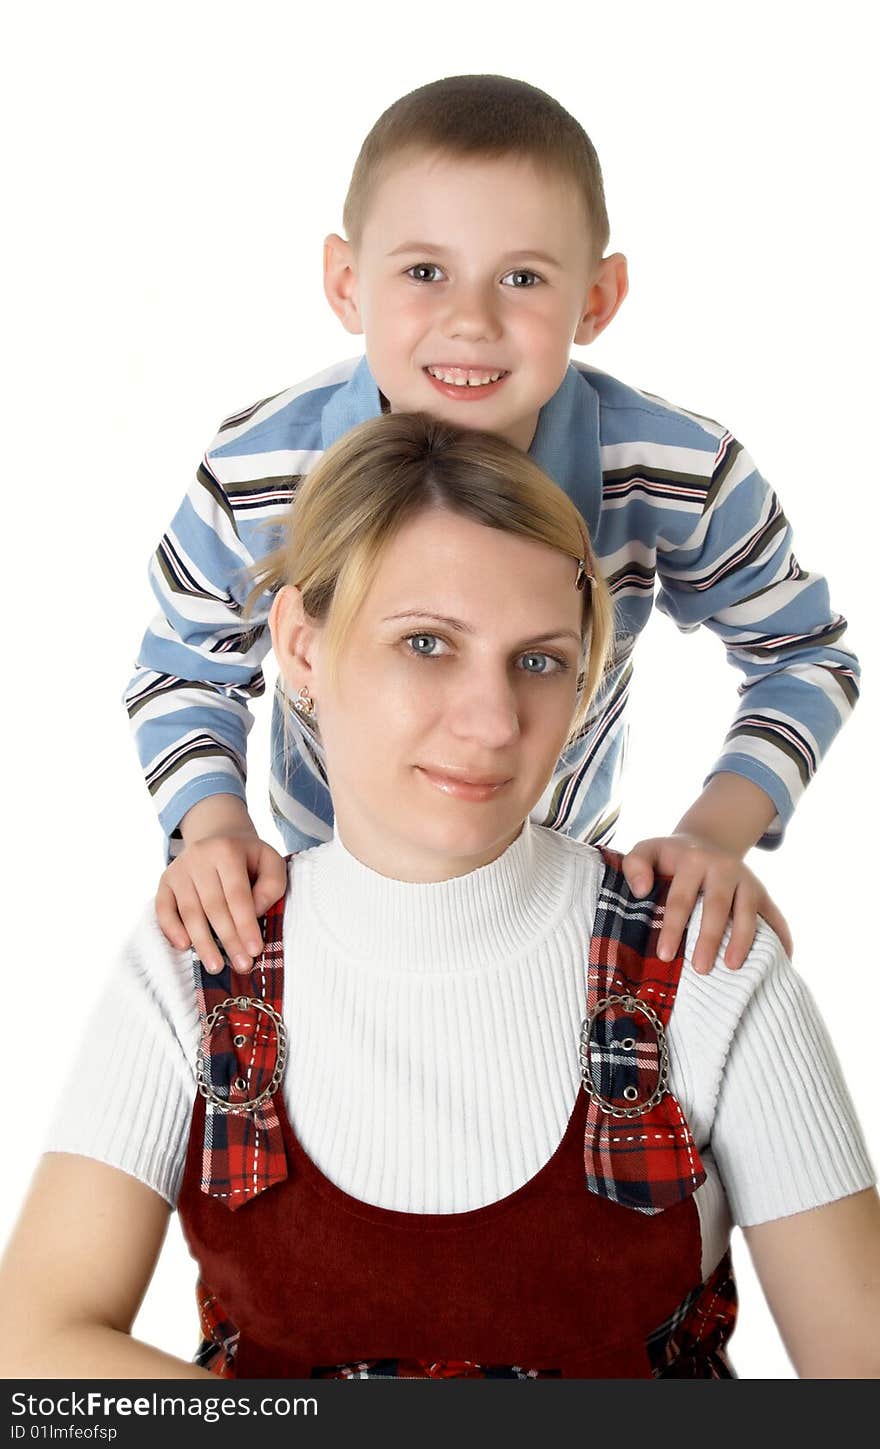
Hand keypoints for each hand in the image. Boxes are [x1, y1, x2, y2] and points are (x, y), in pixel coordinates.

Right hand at [156, 832, 287, 973]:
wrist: (218, 838)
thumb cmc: (249, 859)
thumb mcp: (270, 862)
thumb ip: (272, 885)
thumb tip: (255, 912)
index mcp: (227, 850)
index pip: (237, 894)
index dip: (245, 924)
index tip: (254, 950)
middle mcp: (199, 857)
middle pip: (214, 906)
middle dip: (228, 939)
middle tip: (241, 965)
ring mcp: (178, 869)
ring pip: (190, 912)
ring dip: (203, 942)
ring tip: (216, 967)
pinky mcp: (165, 881)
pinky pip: (163, 908)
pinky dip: (171, 929)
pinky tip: (184, 947)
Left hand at [621, 833, 792, 973]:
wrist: (707, 841)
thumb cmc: (671, 857)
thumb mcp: (648, 851)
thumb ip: (635, 865)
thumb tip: (641, 891)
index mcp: (693, 861)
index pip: (681, 898)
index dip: (673, 927)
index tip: (665, 955)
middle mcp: (723, 868)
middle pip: (716, 906)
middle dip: (709, 938)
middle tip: (700, 968)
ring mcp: (747, 880)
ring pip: (747, 912)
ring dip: (742, 940)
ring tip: (732, 967)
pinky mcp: (762, 892)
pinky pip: (775, 916)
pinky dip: (782, 937)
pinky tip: (783, 960)